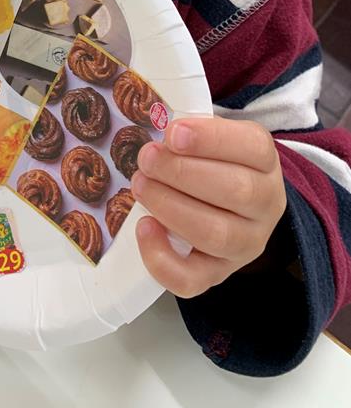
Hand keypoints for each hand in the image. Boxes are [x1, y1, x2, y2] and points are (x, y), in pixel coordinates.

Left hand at [130, 116, 286, 297]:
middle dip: (181, 173)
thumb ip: (190, 131)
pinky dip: (162, 258)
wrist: (232, 207)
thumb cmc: (212, 162)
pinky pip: (193, 280)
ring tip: (140, 185)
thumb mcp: (211, 136)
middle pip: (236, 191)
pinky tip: (144, 227)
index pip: (252, 147)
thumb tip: (156, 127)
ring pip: (216, 234)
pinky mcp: (218, 273)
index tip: (172, 133)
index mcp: (264, 161)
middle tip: (146, 158)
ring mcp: (246, 244)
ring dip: (170, 207)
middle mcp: (266, 204)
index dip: (210, 139)